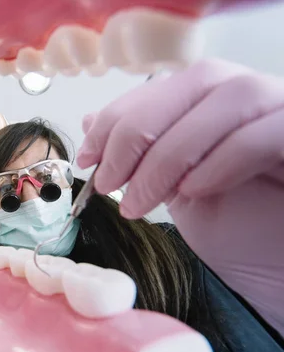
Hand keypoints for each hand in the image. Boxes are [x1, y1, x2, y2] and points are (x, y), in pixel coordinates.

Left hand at [77, 59, 283, 327]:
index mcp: (215, 100)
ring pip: (228, 99)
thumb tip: (91, 120)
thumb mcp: (170, 189)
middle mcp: (253, 94)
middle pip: (193, 82)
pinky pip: (266, 133)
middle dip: (136, 134)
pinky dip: (221, 160)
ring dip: (171, 154)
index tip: (86, 160)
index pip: (161, 86)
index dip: (116, 119)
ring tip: (142, 202)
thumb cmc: (233, 230)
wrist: (278, 269)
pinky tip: (193, 193)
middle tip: (108, 184)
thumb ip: (139, 151)